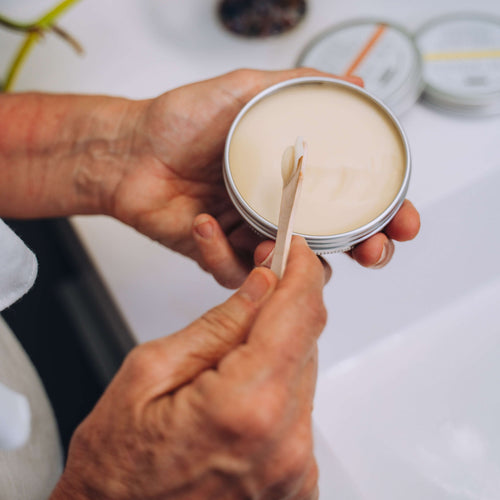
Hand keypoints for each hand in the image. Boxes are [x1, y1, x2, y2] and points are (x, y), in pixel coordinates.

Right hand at [50, 237, 326, 499]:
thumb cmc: (118, 461)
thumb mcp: (152, 370)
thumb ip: (219, 325)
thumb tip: (262, 287)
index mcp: (244, 406)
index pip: (297, 313)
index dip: (301, 271)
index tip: (294, 251)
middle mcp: (282, 442)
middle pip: (306, 341)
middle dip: (286, 305)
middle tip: (260, 285)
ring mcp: (294, 468)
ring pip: (304, 373)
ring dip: (278, 349)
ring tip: (229, 359)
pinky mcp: (296, 481)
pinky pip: (299, 410)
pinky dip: (277, 387)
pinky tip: (240, 394)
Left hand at [109, 69, 419, 287]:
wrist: (130, 151)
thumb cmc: (181, 121)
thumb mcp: (244, 90)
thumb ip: (297, 88)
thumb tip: (353, 86)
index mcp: (292, 177)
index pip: (350, 201)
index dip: (384, 214)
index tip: (403, 220)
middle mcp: (278, 210)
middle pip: (335, 243)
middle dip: (363, 251)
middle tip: (373, 250)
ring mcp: (250, 236)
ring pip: (289, 270)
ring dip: (292, 266)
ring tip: (275, 242)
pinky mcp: (219, 256)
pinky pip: (234, 272)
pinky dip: (220, 252)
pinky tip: (205, 223)